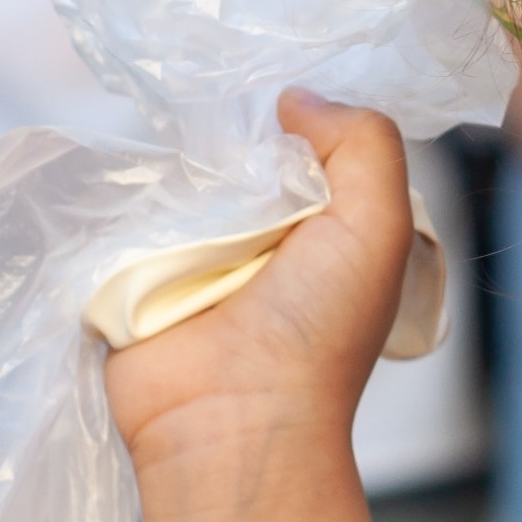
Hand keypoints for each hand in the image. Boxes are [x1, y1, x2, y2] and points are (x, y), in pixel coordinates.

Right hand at [104, 90, 405, 521]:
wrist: (233, 422)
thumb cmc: (320, 332)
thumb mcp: (380, 225)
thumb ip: (365, 143)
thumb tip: (299, 99)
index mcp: (339, 229)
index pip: (321, 147)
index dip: (307, 121)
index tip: (283, 99)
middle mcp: (277, 240)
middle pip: (252, 155)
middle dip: (242, 140)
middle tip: (228, 123)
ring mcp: (209, 257)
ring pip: (195, 180)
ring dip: (192, 173)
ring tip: (191, 164)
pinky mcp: (148, 274)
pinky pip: (141, 213)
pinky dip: (144, 202)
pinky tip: (152, 192)